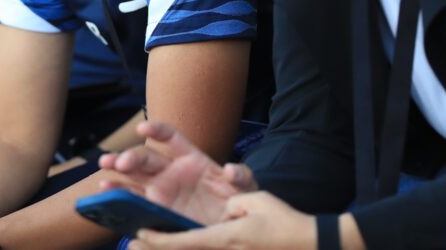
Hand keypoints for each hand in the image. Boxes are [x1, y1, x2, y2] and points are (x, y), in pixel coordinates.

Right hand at [99, 121, 256, 224]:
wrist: (231, 228)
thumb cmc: (237, 201)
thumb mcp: (245, 187)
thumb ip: (241, 176)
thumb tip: (231, 169)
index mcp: (190, 157)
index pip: (169, 137)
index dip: (156, 129)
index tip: (143, 128)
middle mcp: (170, 170)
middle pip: (145, 157)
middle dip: (131, 156)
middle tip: (121, 162)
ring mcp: (160, 189)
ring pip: (133, 175)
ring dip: (116, 170)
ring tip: (106, 169)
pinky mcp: (154, 208)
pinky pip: (132, 199)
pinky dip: (117, 195)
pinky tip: (106, 193)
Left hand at [129, 192, 314, 249]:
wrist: (311, 246)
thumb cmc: (284, 222)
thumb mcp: (254, 201)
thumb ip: (230, 203)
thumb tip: (221, 213)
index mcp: (223, 239)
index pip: (183, 242)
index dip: (159, 240)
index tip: (140, 234)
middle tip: (133, 245)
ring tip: (147, 247)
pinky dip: (187, 248)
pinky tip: (179, 244)